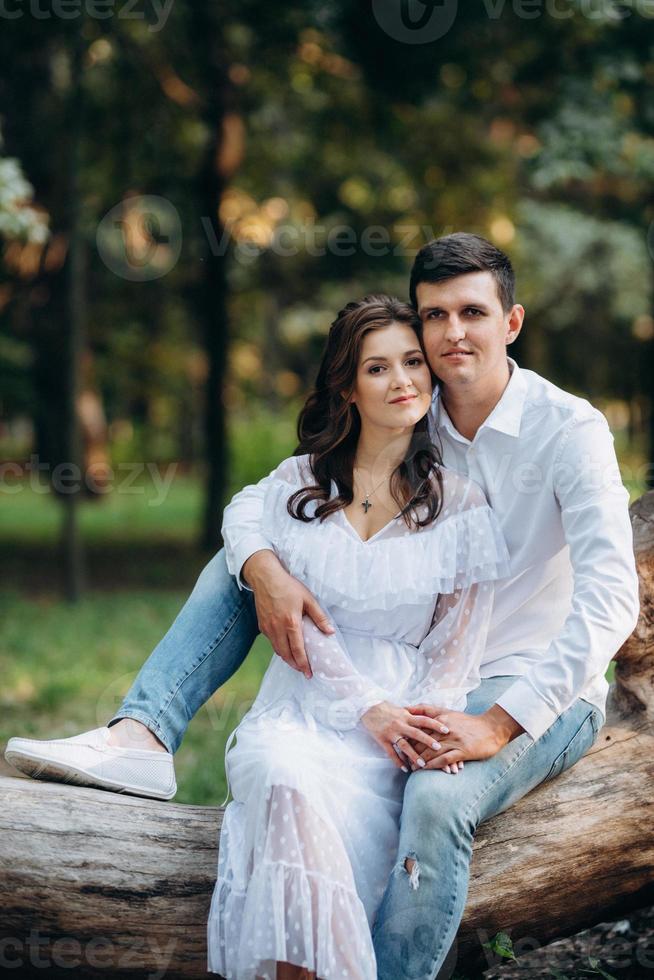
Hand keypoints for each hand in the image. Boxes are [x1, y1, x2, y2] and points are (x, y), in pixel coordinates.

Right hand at [242, 549, 333, 676]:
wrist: (266, 578)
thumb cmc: (288, 586)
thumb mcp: (308, 599)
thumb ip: (319, 617)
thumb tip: (330, 632)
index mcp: (291, 622)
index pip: (297, 649)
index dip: (303, 663)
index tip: (309, 673)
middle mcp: (277, 628)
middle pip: (285, 654)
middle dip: (295, 665)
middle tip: (304, 671)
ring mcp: (268, 628)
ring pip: (277, 650)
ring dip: (286, 659)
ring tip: (296, 663)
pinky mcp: (262, 626)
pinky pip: (271, 642)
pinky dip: (279, 648)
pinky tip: (285, 648)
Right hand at [360, 701, 450, 771]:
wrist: (369, 708)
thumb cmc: (388, 710)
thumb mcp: (403, 711)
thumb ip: (415, 717)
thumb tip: (432, 721)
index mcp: (407, 716)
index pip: (424, 720)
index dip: (435, 724)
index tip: (447, 730)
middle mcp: (400, 724)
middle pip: (416, 733)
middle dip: (427, 741)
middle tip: (438, 748)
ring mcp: (391, 733)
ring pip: (404, 745)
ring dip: (413, 755)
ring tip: (422, 764)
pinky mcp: (382, 740)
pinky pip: (391, 753)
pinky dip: (398, 761)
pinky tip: (405, 769)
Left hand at [405, 703, 522, 770]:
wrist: (492, 728)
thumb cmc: (468, 722)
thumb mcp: (448, 712)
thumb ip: (429, 710)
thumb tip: (409, 708)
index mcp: (441, 719)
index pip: (419, 728)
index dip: (408, 737)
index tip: (400, 743)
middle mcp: (445, 729)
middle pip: (422, 740)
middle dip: (411, 750)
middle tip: (402, 758)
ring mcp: (454, 740)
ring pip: (431, 751)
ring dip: (419, 760)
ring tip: (411, 767)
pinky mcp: (462, 751)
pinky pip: (444, 759)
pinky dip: (433, 764)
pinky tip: (426, 769)